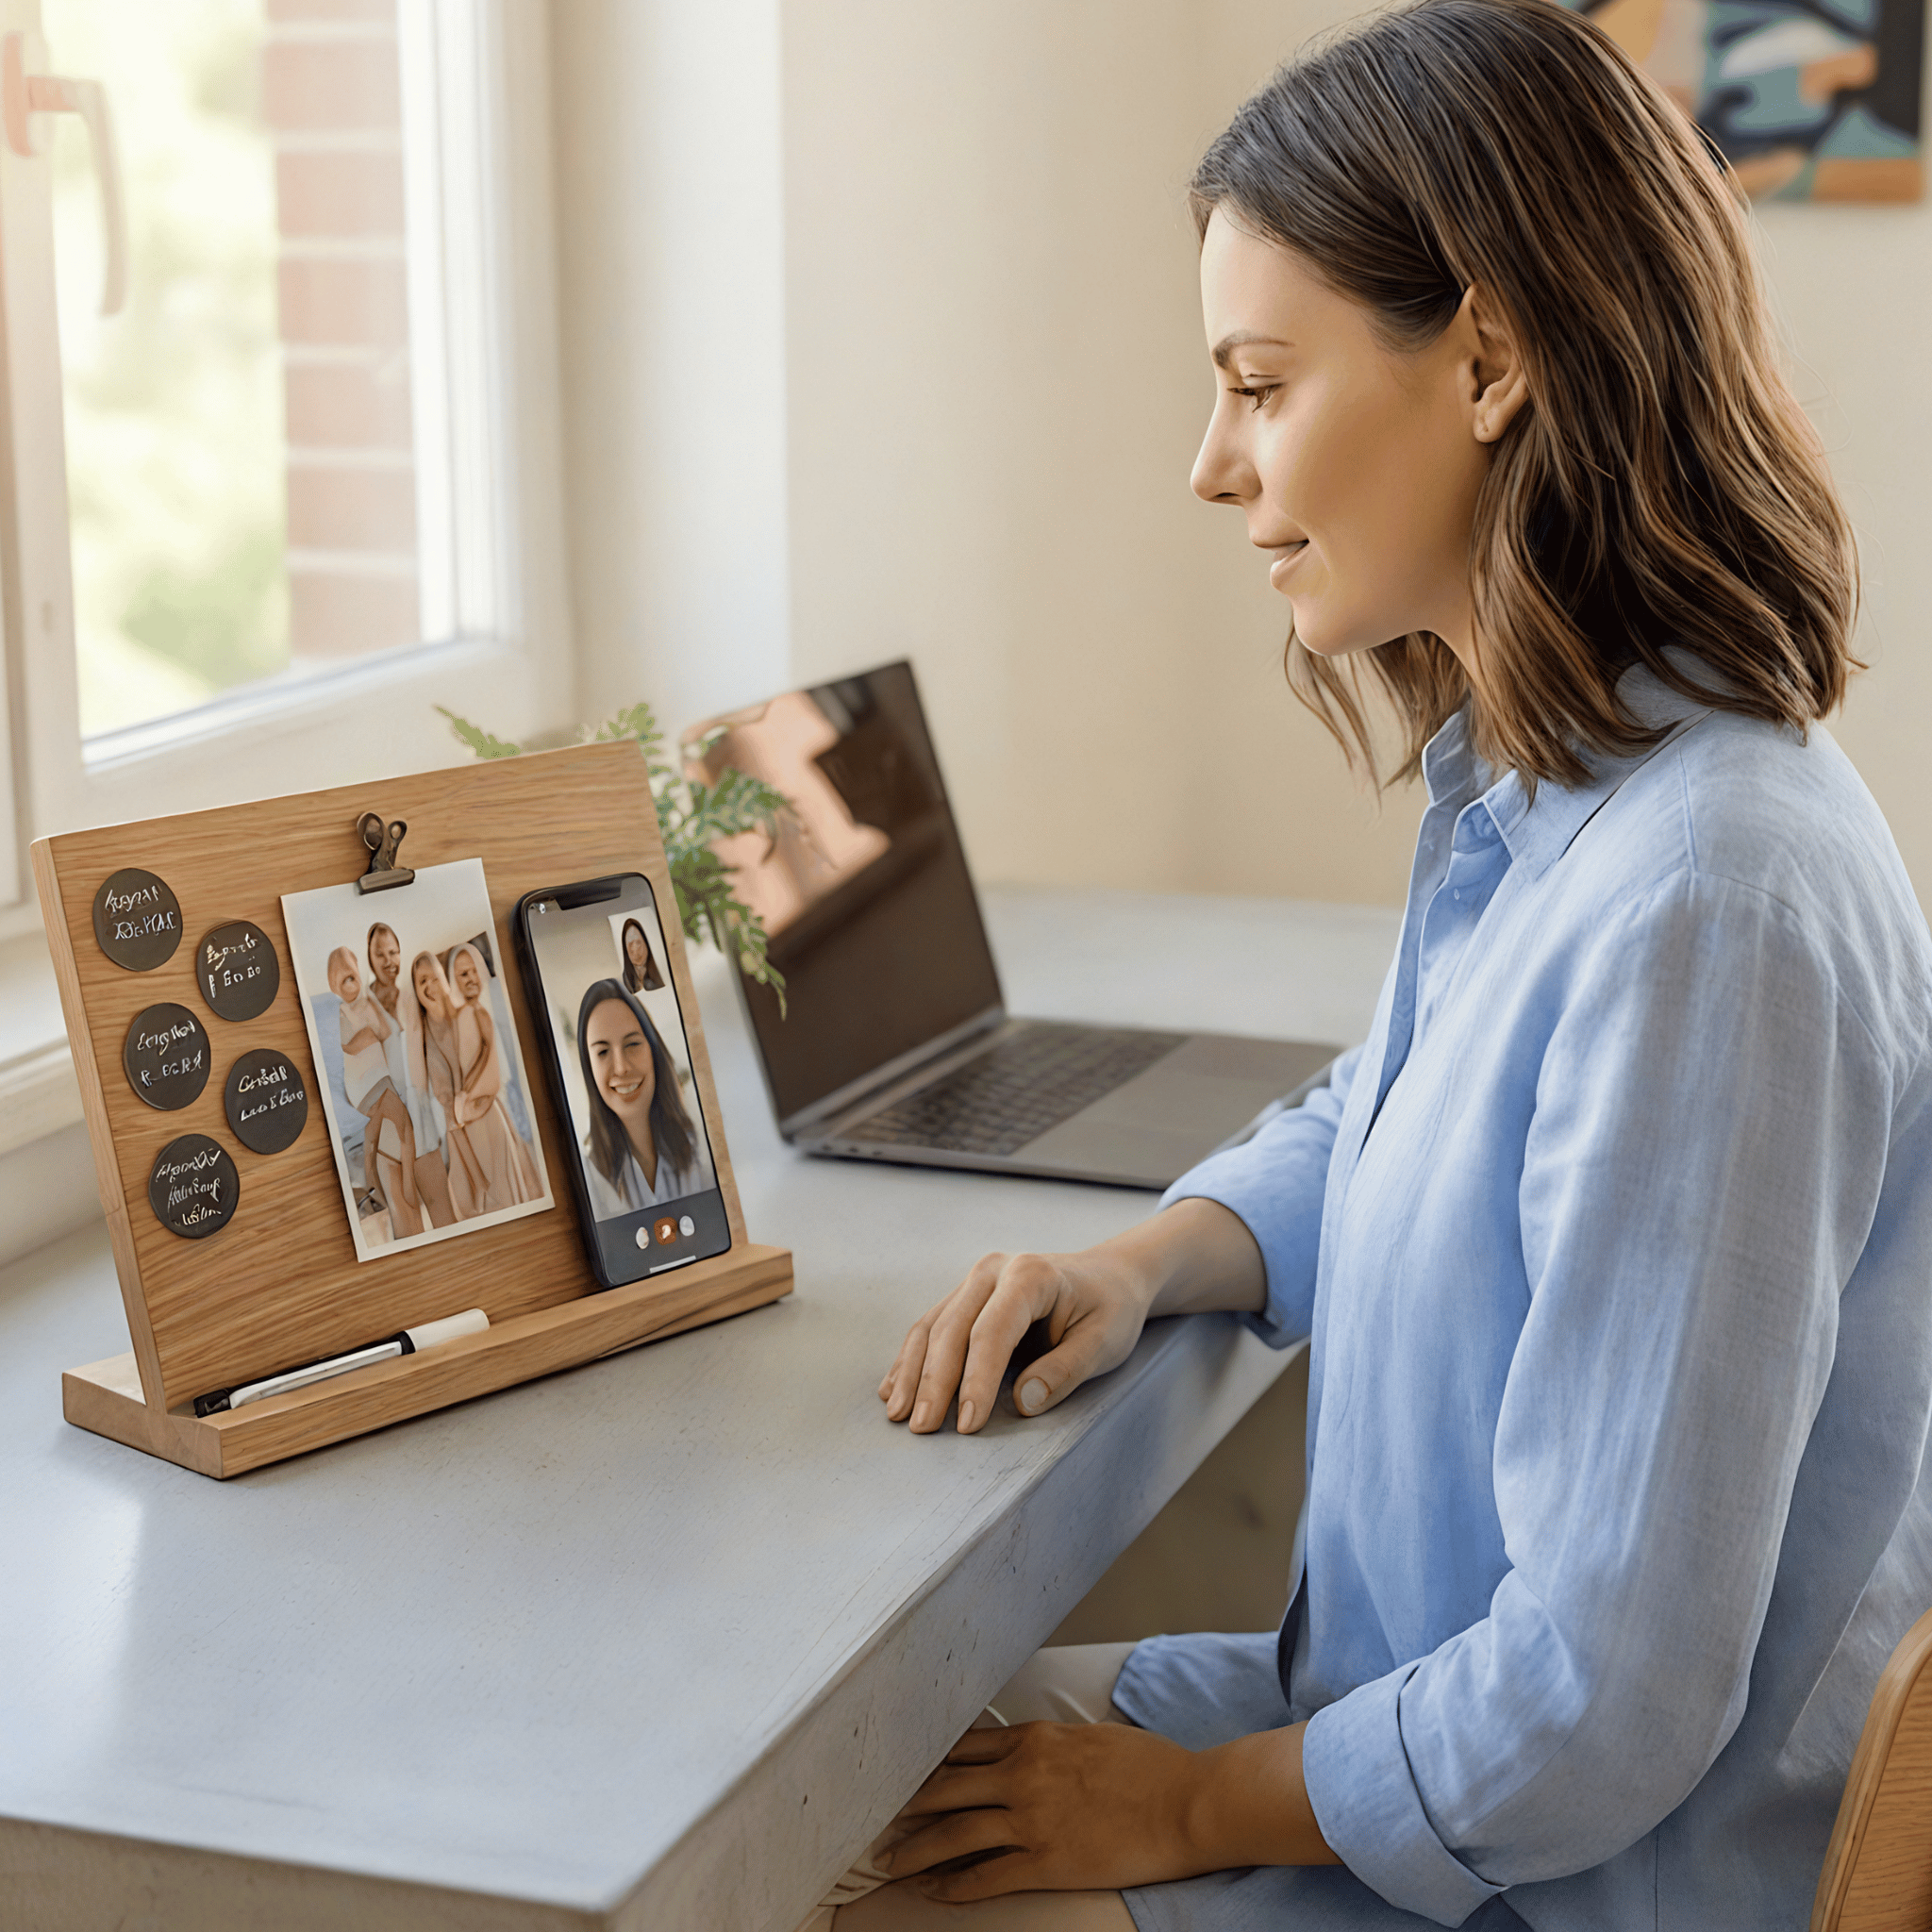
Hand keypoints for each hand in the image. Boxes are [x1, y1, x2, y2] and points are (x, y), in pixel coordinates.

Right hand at [880, 1246, 1153, 1434]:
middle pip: (951, 1329)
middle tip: (922, 1429)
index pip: (991, 1332)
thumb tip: (1022, 1402)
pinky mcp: (966, 1296)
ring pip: (931, 1327)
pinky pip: (931, 1327)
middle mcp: (994, 1270)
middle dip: (933, 1382)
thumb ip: (1065, 1371)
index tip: (967, 1425)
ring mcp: (975, 1280)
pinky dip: (911, 1360)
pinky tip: (895, 1389)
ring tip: (899, 1414)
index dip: (976, 1380)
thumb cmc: (1111, 1309)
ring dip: (912, 1372)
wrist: (1110, 1276)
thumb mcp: (1105, 1342)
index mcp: (1031, 1275)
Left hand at [881, 1721, 1200, 1897]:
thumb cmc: (1151, 1767)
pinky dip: (955, 1886)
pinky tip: (936, 1892)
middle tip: (878, 1819)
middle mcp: (1022, 1774)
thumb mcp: (1090, 1736)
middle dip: (908, 1806)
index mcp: (1034, 1738)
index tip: (905, 1775)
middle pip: (945, 1788)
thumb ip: (1050, 1744)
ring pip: (954, 1834)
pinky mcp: (1045, 1862)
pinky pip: (986, 1877)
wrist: (1186, 1802)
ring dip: (917, 1851)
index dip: (929, 1764)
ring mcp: (1031, 1819)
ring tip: (891, 1863)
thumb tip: (1030, 1751)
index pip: (963, 1747)